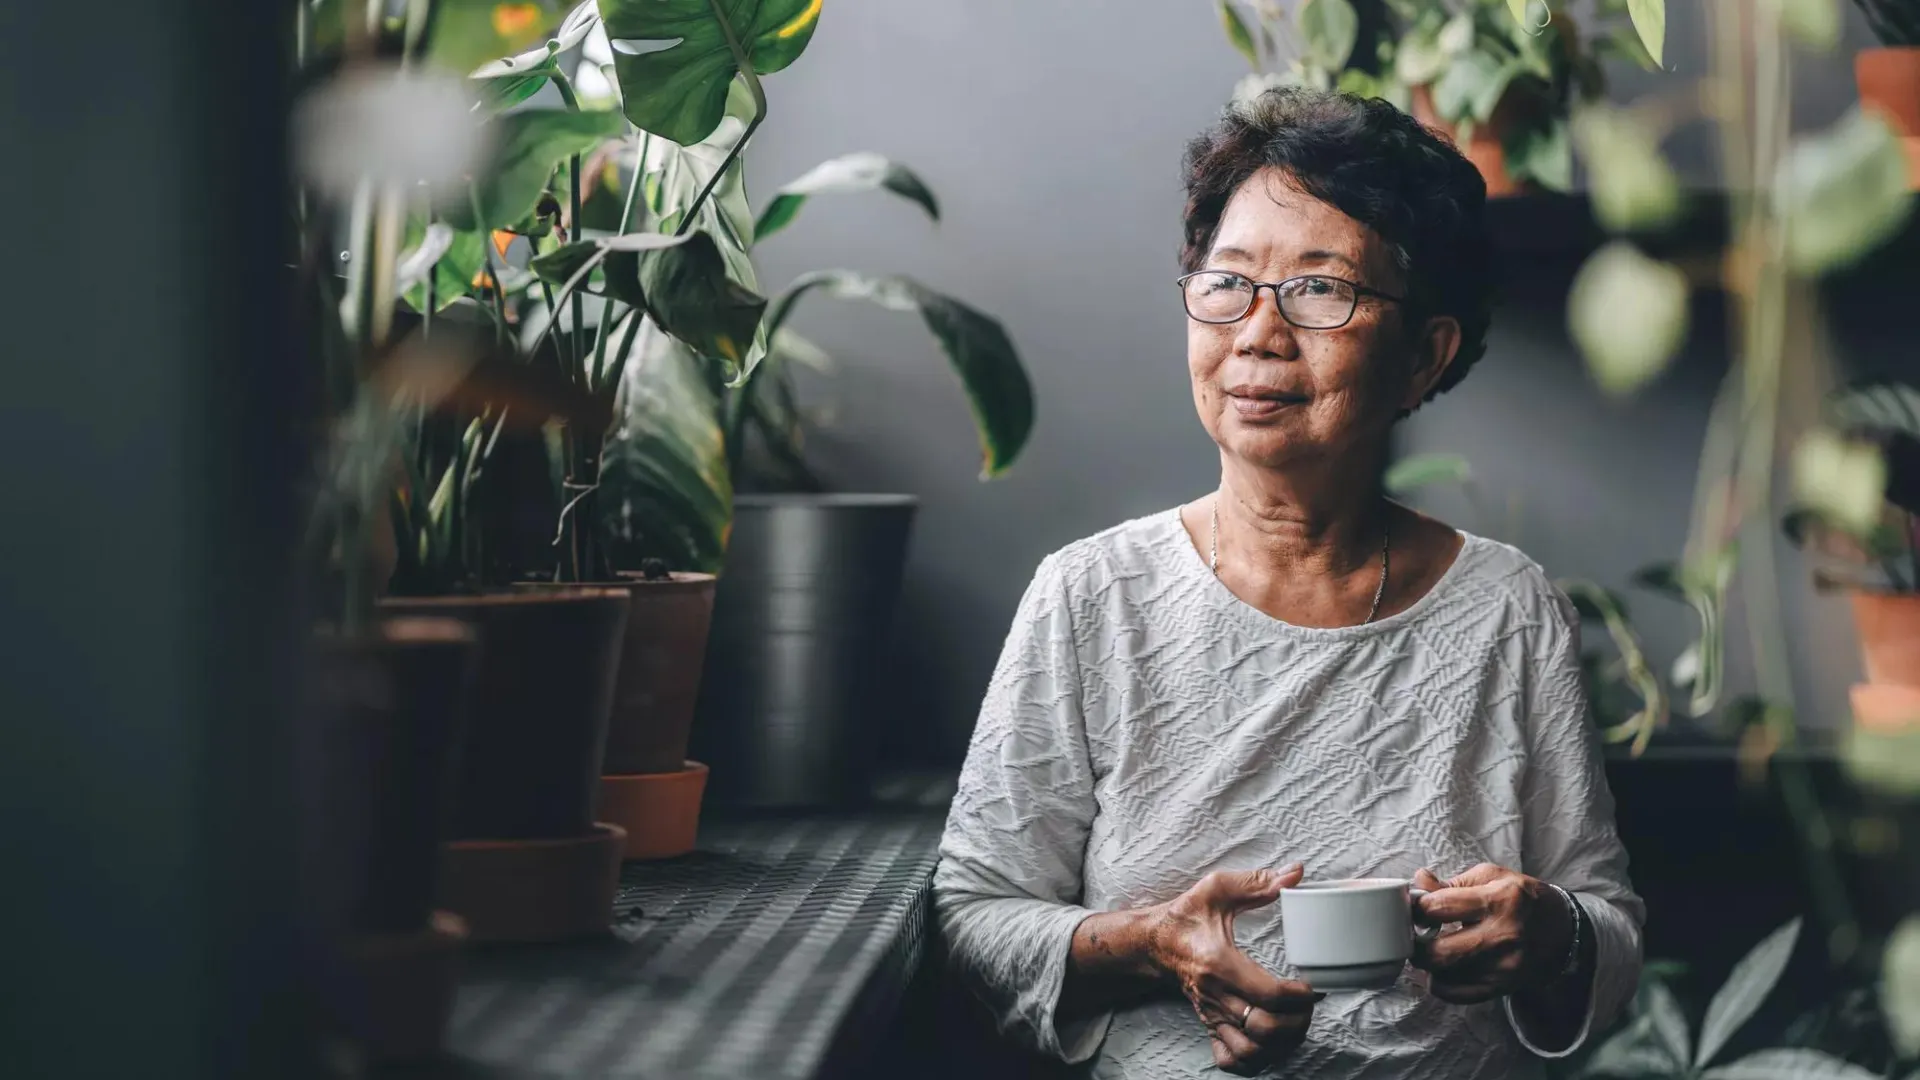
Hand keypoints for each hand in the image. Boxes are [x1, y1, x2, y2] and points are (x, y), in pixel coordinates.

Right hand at [1144, 864, 1320, 1074]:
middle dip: (1296, 1021)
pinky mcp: (1208, 1024)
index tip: (1311, 985)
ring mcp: (1211, 1014)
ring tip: (1293, 1023)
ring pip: (1250, 1051)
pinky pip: (1230, 1059)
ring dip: (1280, 1044)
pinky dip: (1254, 1058)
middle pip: (1263, 1029)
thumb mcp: (1217, 889)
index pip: (1267, 994)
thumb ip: (1257, 882)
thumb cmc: (1186, 915)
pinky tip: (1267, 1041)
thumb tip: (1295, 873)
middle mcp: (1215, 995)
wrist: (1153, 941)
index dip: (1299, 996)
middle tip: (1308, 1005)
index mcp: (1219, 963)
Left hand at [1410, 864, 1574, 1003]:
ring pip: (1444, 977)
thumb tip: (1418, 883)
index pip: (1440, 907)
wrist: (1562, 931)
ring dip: (1427, 964)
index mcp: (1500, 900)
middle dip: (1416, 943)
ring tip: (1430, 948)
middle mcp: (1504, 936)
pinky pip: (1457, 994)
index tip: (1416, 906)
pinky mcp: (1503, 987)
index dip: (1418, 906)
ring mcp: (1505, 967)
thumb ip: (1451, 882)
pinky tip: (1444, 968)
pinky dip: (1441, 983)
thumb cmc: (1523, 899)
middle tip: (1415, 934)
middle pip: (1439, 952)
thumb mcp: (1492, 876)